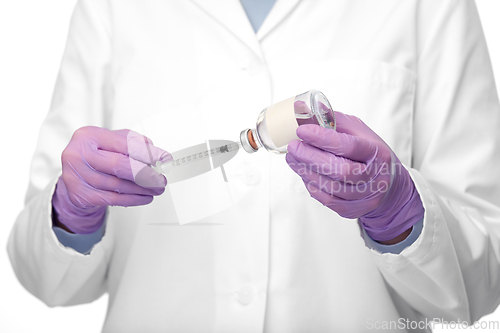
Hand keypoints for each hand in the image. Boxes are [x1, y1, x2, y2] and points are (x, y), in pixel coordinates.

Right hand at [52, 126, 171, 233]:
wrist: (74, 176)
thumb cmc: (95, 156)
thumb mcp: (110, 141)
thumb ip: (131, 141)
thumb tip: (152, 149)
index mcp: (88, 136)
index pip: (123, 144)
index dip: (147, 153)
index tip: (163, 159)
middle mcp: (78, 154)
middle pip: (119, 165)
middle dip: (146, 174)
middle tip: (161, 179)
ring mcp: (77, 176)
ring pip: (118, 185)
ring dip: (142, 189)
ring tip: (157, 188)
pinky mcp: (80, 195)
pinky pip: (113, 199)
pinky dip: (133, 199)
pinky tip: (145, 197)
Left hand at [286, 111, 423, 241]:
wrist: (391, 188)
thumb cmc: (372, 156)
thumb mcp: (362, 133)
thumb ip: (337, 122)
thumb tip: (307, 112)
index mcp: (378, 153)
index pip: (349, 146)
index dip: (323, 138)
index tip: (302, 131)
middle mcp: (374, 177)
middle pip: (339, 170)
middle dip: (310, 157)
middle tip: (293, 146)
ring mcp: (365, 197)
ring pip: (331, 187)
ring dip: (305, 171)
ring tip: (293, 158)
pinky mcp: (353, 210)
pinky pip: (327, 199)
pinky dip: (312, 185)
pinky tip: (304, 173)